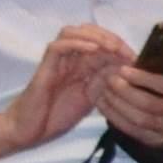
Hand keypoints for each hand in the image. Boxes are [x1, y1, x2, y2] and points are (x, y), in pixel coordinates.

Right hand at [0, 28, 124, 155]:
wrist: (27, 132)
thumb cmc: (56, 116)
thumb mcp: (90, 98)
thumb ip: (105, 81)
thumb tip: (127, 67)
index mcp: (80, 65)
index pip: (100, 42)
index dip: (119, 45)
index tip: (135, 57)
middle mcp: (69, 59)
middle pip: (88, 31)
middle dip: (110, 36)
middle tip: (124, 50)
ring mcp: (56, 62)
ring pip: (71, 32)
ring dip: (94, 35)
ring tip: (110, 47)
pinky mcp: (44, 67)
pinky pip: (57, 46)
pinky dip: (77, 43)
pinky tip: (93, 50)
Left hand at [93, 49, 162, 157]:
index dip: (143, 78)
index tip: (125, 68)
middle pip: (146, 103)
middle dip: (124, 90)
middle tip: (109, 77)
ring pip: (136, 118)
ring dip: (116, 104)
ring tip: (103, 89)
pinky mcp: (156, 141)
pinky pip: (132, 131)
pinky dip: (116, 118)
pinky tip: (106, 106)